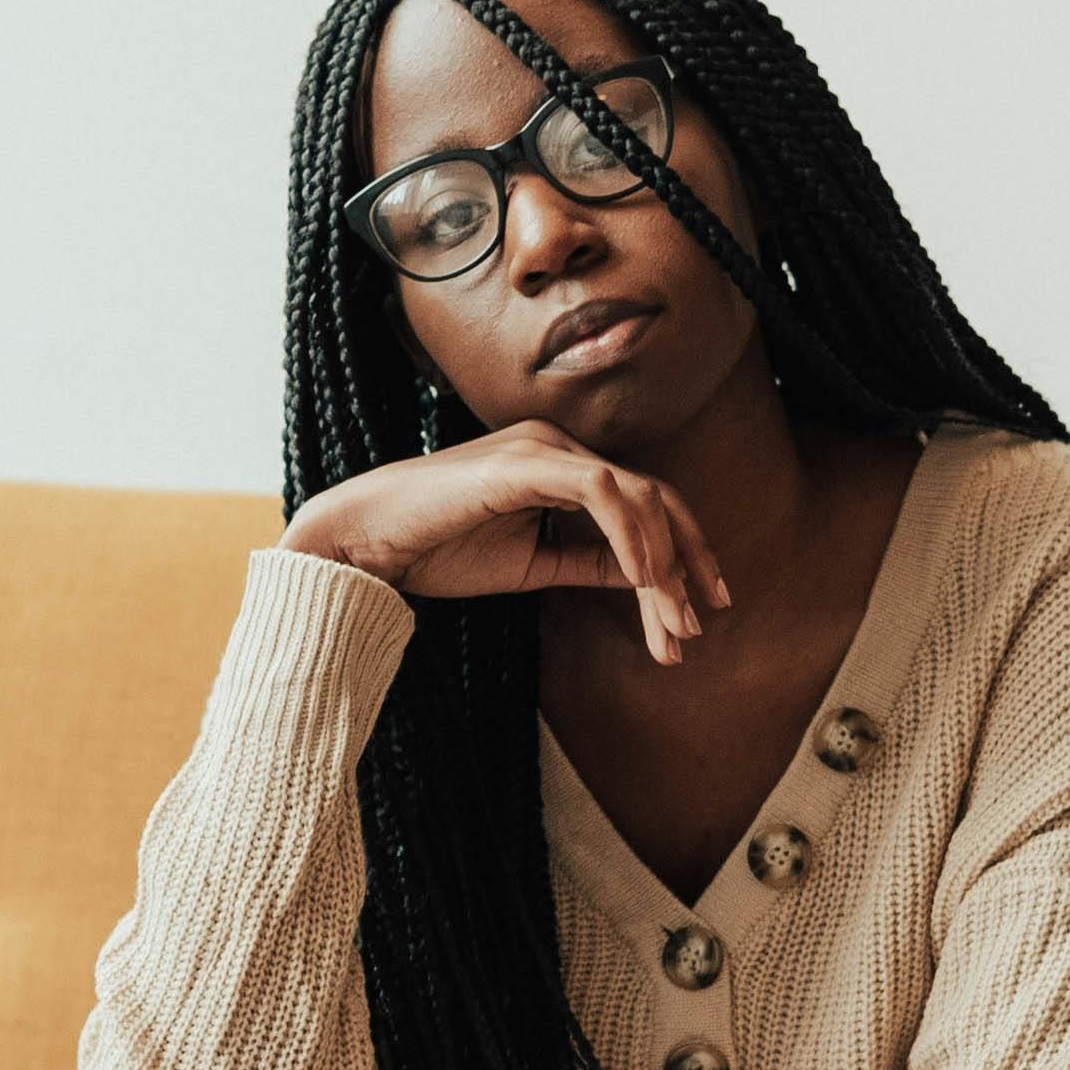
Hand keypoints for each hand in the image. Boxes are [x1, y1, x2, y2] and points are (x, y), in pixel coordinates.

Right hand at [281, 419, 733, 664]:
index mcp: (558, 465)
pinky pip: (603, 493)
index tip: (701, 607)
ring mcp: (543, 448)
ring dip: (663, 563)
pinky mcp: (527, 462)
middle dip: (687, 560)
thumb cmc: (436, 550)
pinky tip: (645, 582)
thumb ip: (588, 562)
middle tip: (703, 620)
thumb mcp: (532, 564)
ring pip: (637, 496)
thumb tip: (645, 577)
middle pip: (653, 495)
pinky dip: (632, 536)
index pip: (642, 500)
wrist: (367, 541)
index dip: (682, 550)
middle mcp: (558, 446)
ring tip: (674, 622)